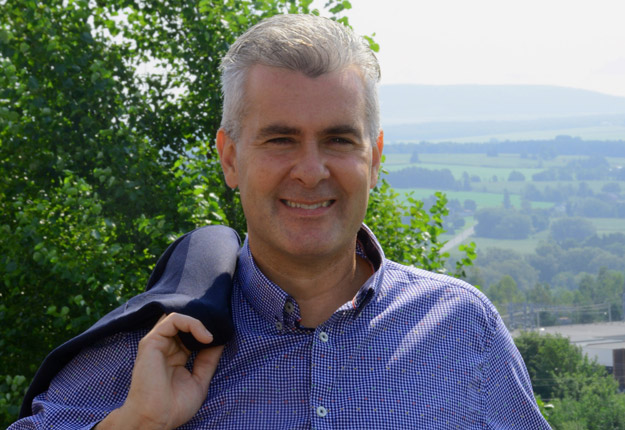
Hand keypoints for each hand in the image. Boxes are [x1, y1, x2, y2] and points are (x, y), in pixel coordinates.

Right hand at [97, 313, 223, 429]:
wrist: (155, 418)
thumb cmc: (174, 406)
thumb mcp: (200, 380)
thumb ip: (208, 360)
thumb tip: (220, 341)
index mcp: (176, 355)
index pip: (192, 333)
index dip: (207, 330)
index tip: (225, 334)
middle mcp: (166, 347)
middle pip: (186, 323)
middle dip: (205, 322)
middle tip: (221, 329)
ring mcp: (158, 343)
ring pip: (180, 317)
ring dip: (200, 322)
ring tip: (212, 336)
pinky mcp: (152, 341)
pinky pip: (173, 319)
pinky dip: (192, 323)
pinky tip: (205, 337)